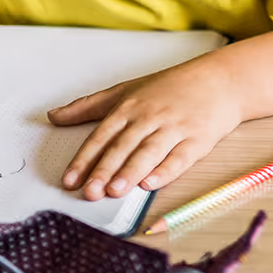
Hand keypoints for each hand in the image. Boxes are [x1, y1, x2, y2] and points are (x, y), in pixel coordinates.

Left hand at [49, 58, 242, 201]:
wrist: (220, 80)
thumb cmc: (171, 87)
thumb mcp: (127, 90)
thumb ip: (88, 106)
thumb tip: (53, 116)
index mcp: (130, 106)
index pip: (103, 135)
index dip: (85, 159)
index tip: (70, 180)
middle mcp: (150, 116)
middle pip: (123, 146)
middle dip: (105, 170)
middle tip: (89, 192)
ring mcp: (175, 127)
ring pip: (149, 152)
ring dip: (131, 172)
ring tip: (115, 191)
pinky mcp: (198, 139)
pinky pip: (180, 157)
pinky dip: (166, 170)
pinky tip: (152, 183)